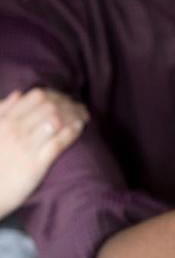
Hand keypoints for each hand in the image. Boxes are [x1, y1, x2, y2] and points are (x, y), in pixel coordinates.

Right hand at [0, 89, 88, 216]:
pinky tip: (80, 127)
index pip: (36, 96)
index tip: (66, 100)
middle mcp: (14, 129)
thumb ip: (2, 111)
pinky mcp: (36, 164)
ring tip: (84, 117)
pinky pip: (58, 142)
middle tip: (81, 109)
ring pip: (56, 120)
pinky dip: (71, 132)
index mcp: (4, 120)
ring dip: (74, 115)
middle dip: (70, 104)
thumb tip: (18, 93)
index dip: (57, 95)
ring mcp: (25, 146)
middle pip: (50, 106)